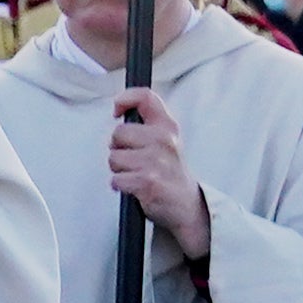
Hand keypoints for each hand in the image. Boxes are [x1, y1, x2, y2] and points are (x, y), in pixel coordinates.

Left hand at [107, 87, 211, 259]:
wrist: (188, 206)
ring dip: (119, 170)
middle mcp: (163, 140)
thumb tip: (119, 111)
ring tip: (136, 174)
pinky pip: (116, 179)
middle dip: (119, 149)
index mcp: (168, 127)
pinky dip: (120, 186)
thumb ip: (147, 124)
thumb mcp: (166, 140)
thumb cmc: (170, 172)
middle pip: (118, 133)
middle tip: (134, 160)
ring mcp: (156, 161)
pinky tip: (135, 187)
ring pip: (114, 158)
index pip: (146, 97)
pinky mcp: (147, 182)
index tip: (117, 111)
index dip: (125, 98)